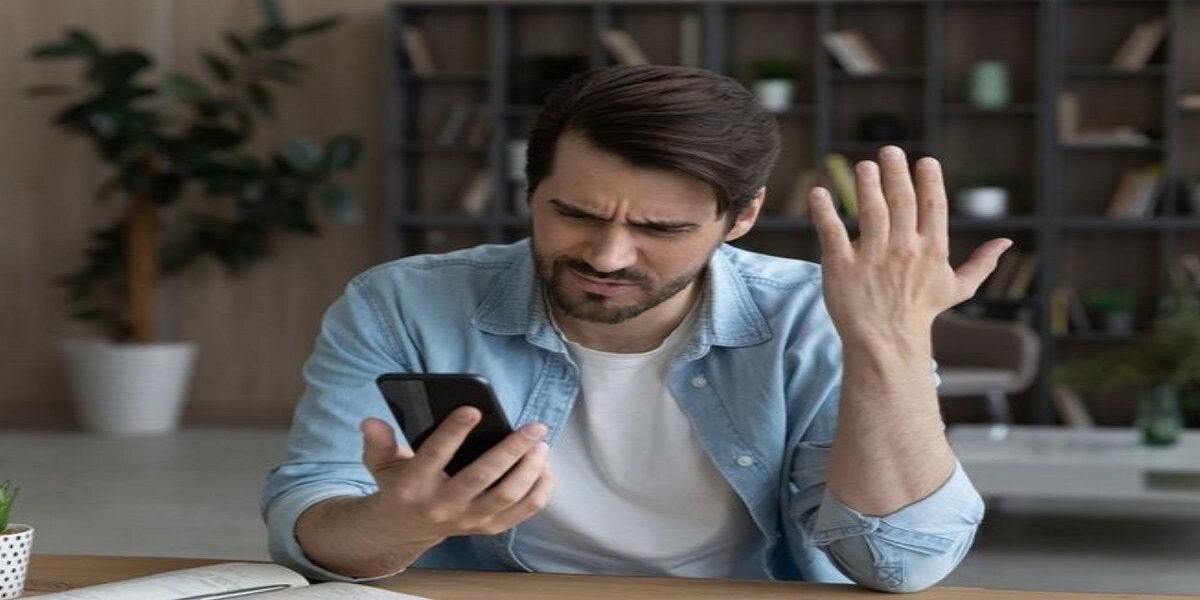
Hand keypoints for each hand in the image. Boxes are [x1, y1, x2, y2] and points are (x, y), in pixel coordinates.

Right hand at [359, 408, 553, 545]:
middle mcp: (442, 506)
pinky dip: (539, 490)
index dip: (453, 432)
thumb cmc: (399, 484)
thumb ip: (378, 442)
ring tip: (541, 444)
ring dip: (530, 469)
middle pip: (482, 477)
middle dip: (511, 449)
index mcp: (413, 486)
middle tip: (534, 426)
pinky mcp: (486, 528)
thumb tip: (371, 421)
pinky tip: (545, 467)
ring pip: (507, 495)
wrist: (404, 528)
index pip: (434, 456)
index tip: (474, 408)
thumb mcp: (380, 463)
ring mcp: (467, 520)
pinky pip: (521, 512)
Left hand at [808, 146, 1012, 344]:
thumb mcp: (958, 289)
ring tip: (864, 165)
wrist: (886, 343)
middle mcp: (904, 250)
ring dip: (867, 186)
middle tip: (889, 150)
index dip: (930, 181)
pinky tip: (819, 192)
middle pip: (901, 202)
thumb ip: (982, 263)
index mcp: (932, 250)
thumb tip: (1006, 242)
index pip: (933, 206)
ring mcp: (872, 258)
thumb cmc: (920, 313)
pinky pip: (832, 232)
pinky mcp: (842, 267)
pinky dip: (824, 212)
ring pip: (871, 213)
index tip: (925, 161)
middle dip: (896, 173)